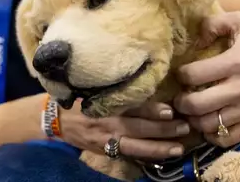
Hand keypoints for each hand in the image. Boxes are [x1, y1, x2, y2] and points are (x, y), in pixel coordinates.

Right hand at [60, 101, 189, 159]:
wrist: (55, 119)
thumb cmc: (79, 98)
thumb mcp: (94, 88)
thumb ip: (118, 89)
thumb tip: (147, 83)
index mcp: (105, 104)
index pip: (132, 107)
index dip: (151, 110)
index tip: (169, 110)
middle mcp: (107, 124)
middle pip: (138, 128)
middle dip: (163, 130)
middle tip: (184, 127)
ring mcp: (106, 141)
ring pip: (136, 147)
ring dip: (158, 148)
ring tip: (178, 148)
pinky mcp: (105, 152)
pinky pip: (129, 156)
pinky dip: (146, 157)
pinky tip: (162, 157)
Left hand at [173, 11, 239, 146]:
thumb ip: (214, 23)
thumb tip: (195, 37)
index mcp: (236, 62)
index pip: (194, 75)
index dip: (181, 74)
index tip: (182, 73)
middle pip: (197, 105)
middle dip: (181, 102)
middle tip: (180, 97)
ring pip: (208, 125)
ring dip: (194, 119)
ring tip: (192, 110)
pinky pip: (226, 138)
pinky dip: (212, 134)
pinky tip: (210, 123)